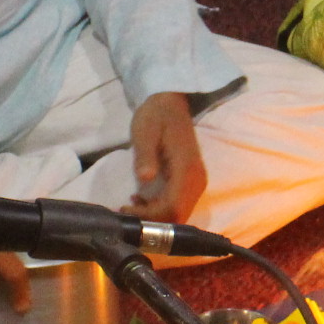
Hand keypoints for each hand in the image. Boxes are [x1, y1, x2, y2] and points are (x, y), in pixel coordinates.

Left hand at [127, 92, 206, 221]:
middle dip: (153, 220)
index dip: (150, 215)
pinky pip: (180, 205)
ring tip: (132, 205)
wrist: (170, 103)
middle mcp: (197, 179)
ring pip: (181, 213)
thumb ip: (145, 156)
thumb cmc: (155, 116)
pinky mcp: (192, 181)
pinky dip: (162, 209)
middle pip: (179, 215)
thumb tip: (145, 179)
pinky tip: (144, 200)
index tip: (126, 209)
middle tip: (127, 210)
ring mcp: (197, 181)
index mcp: (186, 168)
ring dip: (157, 216)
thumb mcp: (144, 133)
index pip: (173, 206)